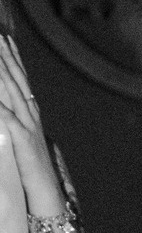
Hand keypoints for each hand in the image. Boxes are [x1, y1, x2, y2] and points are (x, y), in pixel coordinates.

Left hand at [0, 35, 64, 214]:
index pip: (22, 81)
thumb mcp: (24, 141)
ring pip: (12, 92)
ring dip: (3, 72)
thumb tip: (8, 116)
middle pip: (17, 80)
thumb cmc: (33, 170)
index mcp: (31, 114)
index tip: (7, 41)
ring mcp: (27, 125)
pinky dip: (0, 104)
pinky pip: (6, 117)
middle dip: (7, 57)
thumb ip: (16, 125)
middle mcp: (31, 115)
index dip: (15, 59)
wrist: (46, 191)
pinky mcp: (21, 138)